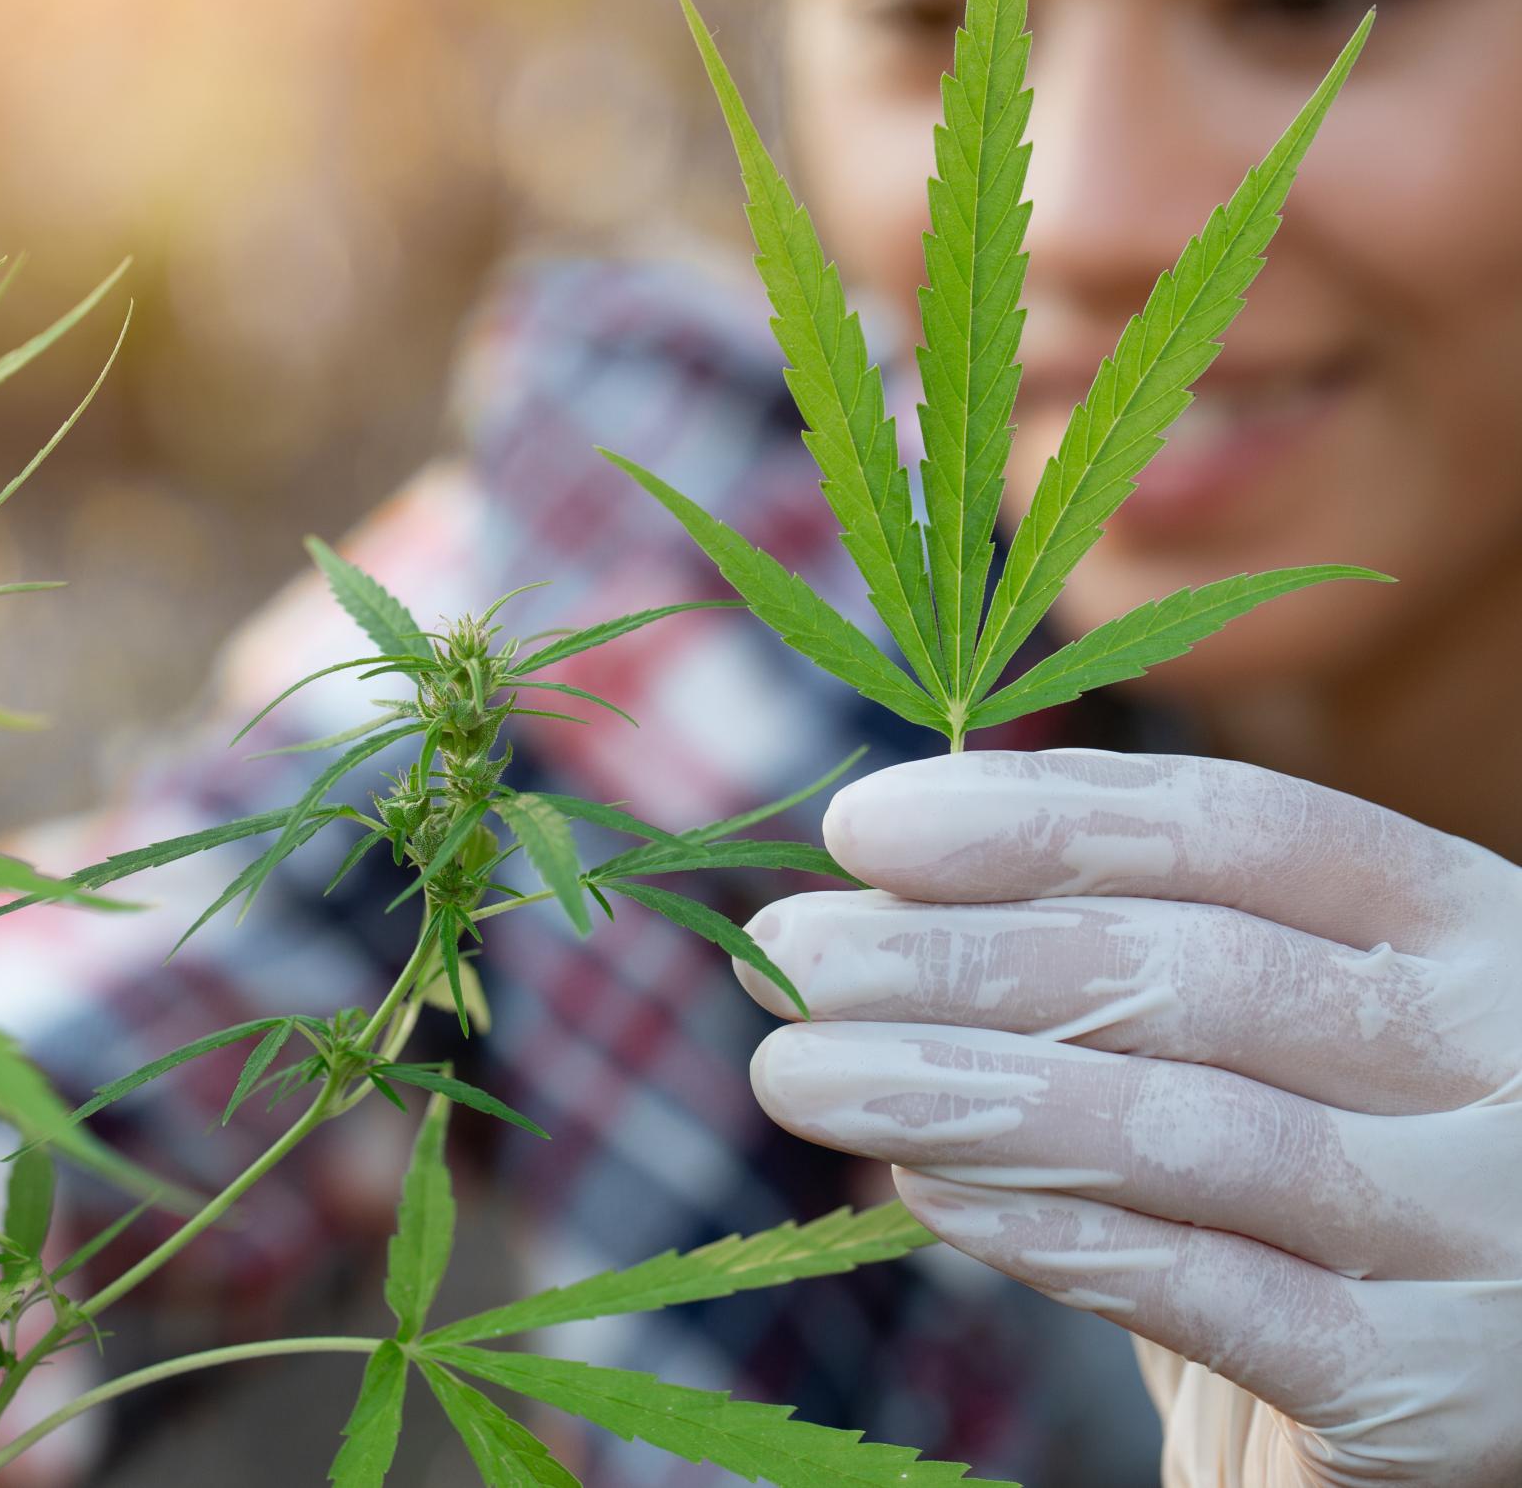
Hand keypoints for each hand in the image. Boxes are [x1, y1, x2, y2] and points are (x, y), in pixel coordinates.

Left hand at [735, 749, 1521, 1485]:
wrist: (1445, 1415)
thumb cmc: (1300, 1201)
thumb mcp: (1228, 1054)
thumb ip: (1081, 976)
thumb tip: (824, 922)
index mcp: (1469, 926)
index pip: (1240, 829)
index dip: (1039, 818)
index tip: (859, 825)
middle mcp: (1512, 1058)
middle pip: (1199, 972)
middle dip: (959, 958)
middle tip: (785, 957)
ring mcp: (1497, 1226)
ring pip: (1193, 1131)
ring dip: (963, 1091)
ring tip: (799, 1073)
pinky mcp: (1445, 1390)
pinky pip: (1216, 1294)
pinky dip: (1053, 1234)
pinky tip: (922, 1190)